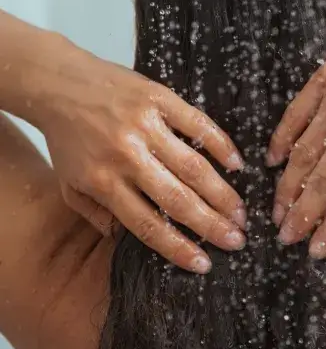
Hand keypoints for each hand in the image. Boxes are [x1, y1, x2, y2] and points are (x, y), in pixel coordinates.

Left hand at [39, 46, 246, 273]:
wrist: (59, 84)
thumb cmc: (68, 139)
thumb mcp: (68, 186)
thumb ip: (97, 216)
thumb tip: (130, 241)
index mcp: (104, 182)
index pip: (147, 224)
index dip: (178, 247)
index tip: (204, 264)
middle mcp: (127, 157)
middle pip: (177, 199)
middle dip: (211, 224)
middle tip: (237, 240)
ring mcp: (146, 127)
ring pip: (193, 167)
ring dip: (222, 193)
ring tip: (242, 213)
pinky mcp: (160, 100)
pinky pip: (198, 125)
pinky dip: (221, 146)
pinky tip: (238, 165)